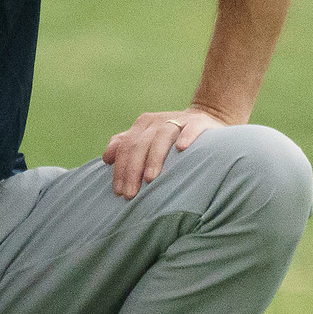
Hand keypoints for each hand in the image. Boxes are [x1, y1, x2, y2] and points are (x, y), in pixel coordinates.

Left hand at [103, 108, 227, 198]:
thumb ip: (127, 147)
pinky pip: (192, 127)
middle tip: (131, 193)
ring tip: (150, 178)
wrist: (206, 120)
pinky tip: (181, 148)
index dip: (121, 168)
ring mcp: (180, 119)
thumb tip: (106, 158)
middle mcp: (159, 120)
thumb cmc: (172, 139)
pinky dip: (187, 136)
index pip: (127, 146)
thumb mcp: (148, 140)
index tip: (119, 192)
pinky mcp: (200, 121)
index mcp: (144, 124)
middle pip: (141, 143)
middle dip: (133, 170)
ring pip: (163, 136)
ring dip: (155, 157)